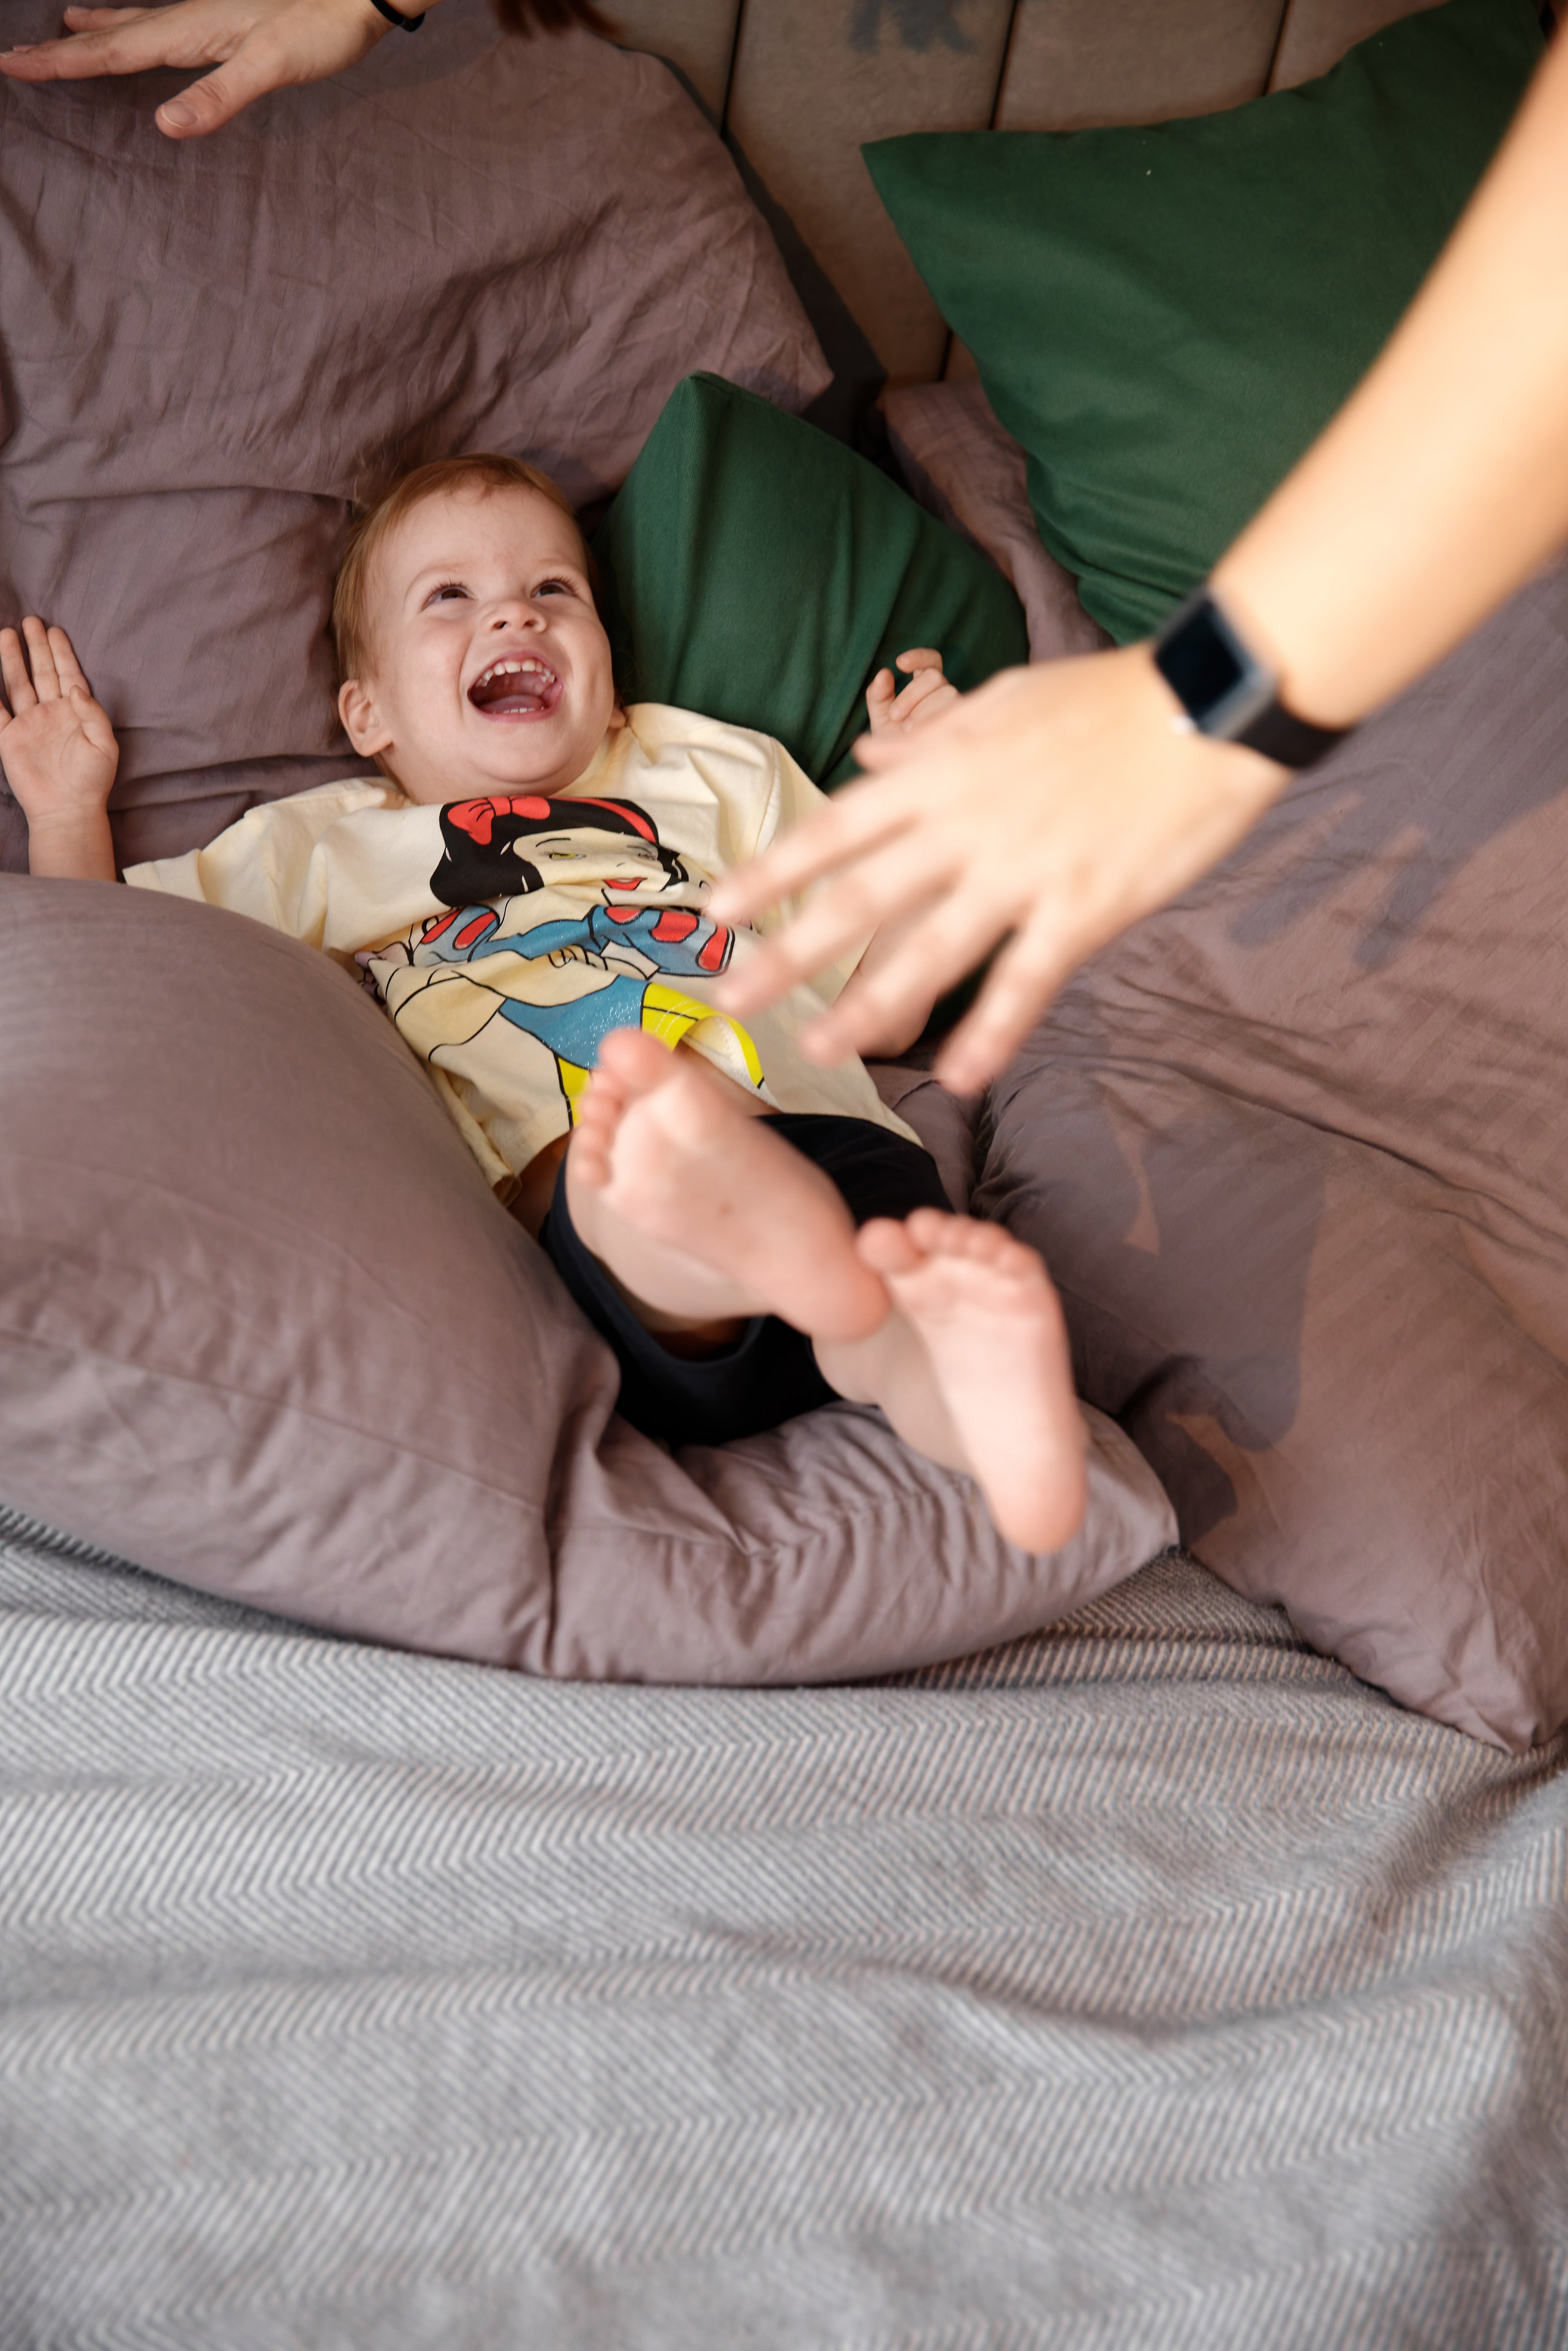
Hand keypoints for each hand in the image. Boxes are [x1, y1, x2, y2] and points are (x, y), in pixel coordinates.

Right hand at [0, 0, 395, 138]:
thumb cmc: (318, 30)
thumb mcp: (270, 67)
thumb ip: (219, 97)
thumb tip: (166, 126)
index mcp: (189, 31)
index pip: (112, 53)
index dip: (62, 62)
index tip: (15, 66)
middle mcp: (187, 17)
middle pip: (111, 37)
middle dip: (63, 49)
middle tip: (16, 56)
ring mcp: (202, 15)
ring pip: (131, 24)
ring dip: (94, 31)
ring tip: (61, 28)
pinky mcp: (222, 18)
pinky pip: (158, 23)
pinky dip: (131, 24)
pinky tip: (131, 24)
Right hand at [1, 618, 119, 879]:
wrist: (67, 811)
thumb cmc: (91, 781)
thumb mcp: (104, 745)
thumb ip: (92, 713)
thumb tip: (75, 686)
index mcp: (74, 713)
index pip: (67, 675)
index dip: (61, 652)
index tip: (55, 629)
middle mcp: (50, 714)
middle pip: (41, 672)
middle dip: (35, 647)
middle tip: (30, 620)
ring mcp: (28, 725)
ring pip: (17, 684)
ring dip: (12, 660)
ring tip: (6, 633)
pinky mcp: (9, 739)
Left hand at [712, 643, 1286, 1093]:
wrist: (1205, 705)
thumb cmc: (1105, 700)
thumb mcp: (1000, 702)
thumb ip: (929, 742)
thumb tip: (869, 761)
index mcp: (940, 775)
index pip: (834, 830)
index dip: (772, 874)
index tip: (719, 913)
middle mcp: (964, 828)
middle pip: (858, 900)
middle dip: (789, 955)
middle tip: (731, 1000)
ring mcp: (1021, 873)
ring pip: (929, 952)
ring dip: (869, 1007)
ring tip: (820, 1049)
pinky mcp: (1082, 910)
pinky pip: (1025, 983)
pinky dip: (992, 1034)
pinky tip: (963, 1081)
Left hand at [865, 647, 959, 736]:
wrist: (903, 774)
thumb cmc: (894, 745)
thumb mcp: (880, 718)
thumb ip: (878, 695)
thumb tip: (883, 673)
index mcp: (925, 687)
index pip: (931, 661)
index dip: (919, 656)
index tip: (900, 663)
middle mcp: (942, 695)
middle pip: (935, 676)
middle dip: (911, 693)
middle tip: (895, 716)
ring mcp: (955, 710)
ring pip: (947, 692)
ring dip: (923, 710)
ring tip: (907, 731)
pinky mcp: (963, 724)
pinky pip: (954, 712)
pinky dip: (933, 721)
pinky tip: (920, 736)